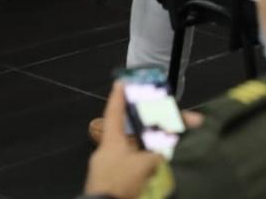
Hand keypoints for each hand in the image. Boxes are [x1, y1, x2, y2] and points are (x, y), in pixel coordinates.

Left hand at [85, 83, 163, 198]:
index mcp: (111, 142)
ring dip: (143, 152)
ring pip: (128, 153)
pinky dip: (139, 168)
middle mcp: (105, 152)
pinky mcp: (108, 182)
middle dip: (142, 130)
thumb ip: (155, 155)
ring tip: (160, 153)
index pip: (114, 113)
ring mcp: (105, 168)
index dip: (118, 97)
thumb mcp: (143, 165)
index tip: (120, 83)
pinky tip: (150, 174)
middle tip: (157, 124)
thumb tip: (160, 153)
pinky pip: (126, 169)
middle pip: (125, 135)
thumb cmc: (120, 181)